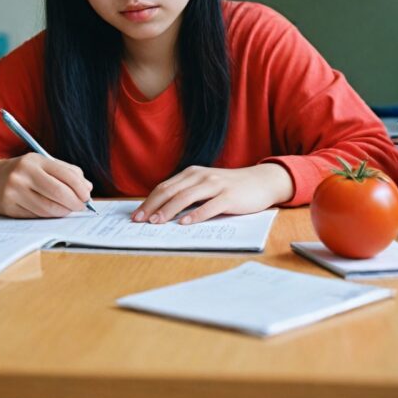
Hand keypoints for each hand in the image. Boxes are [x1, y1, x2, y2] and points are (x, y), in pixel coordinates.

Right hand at [0, 154, 92, 217]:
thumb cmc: (22, 171)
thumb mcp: (41, 164)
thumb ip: (66, 172)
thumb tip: (88, 188)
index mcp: (35, 160)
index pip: (66, 174)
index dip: (80, 188)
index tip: (87, 196)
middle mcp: (23, 174)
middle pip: (58, 192)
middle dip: (75, 203)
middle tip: (81, 207)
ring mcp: (14, 191)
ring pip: (48, 208)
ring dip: (63, 212)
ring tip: (68, 210)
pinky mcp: (8, 207)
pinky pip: (35, 216)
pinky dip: (48, 216)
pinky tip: (52, 213)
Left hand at [131, 163, 292, 225]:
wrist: (261, 182)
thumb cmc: (230, 187)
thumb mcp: (206, 185)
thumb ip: (188, 193)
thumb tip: (162, 210)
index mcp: (192, 173)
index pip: (164, 187)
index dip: (148, 201)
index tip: (136, 215)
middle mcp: (201, 176)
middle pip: (171, 191)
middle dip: (153, 206)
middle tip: (140, 220)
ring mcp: (216, 185)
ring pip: (186, 197)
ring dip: (169, 211)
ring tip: (157, 222)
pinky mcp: (229, 196)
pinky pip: (210, 206)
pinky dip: (196, 215)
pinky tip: (185, 223)